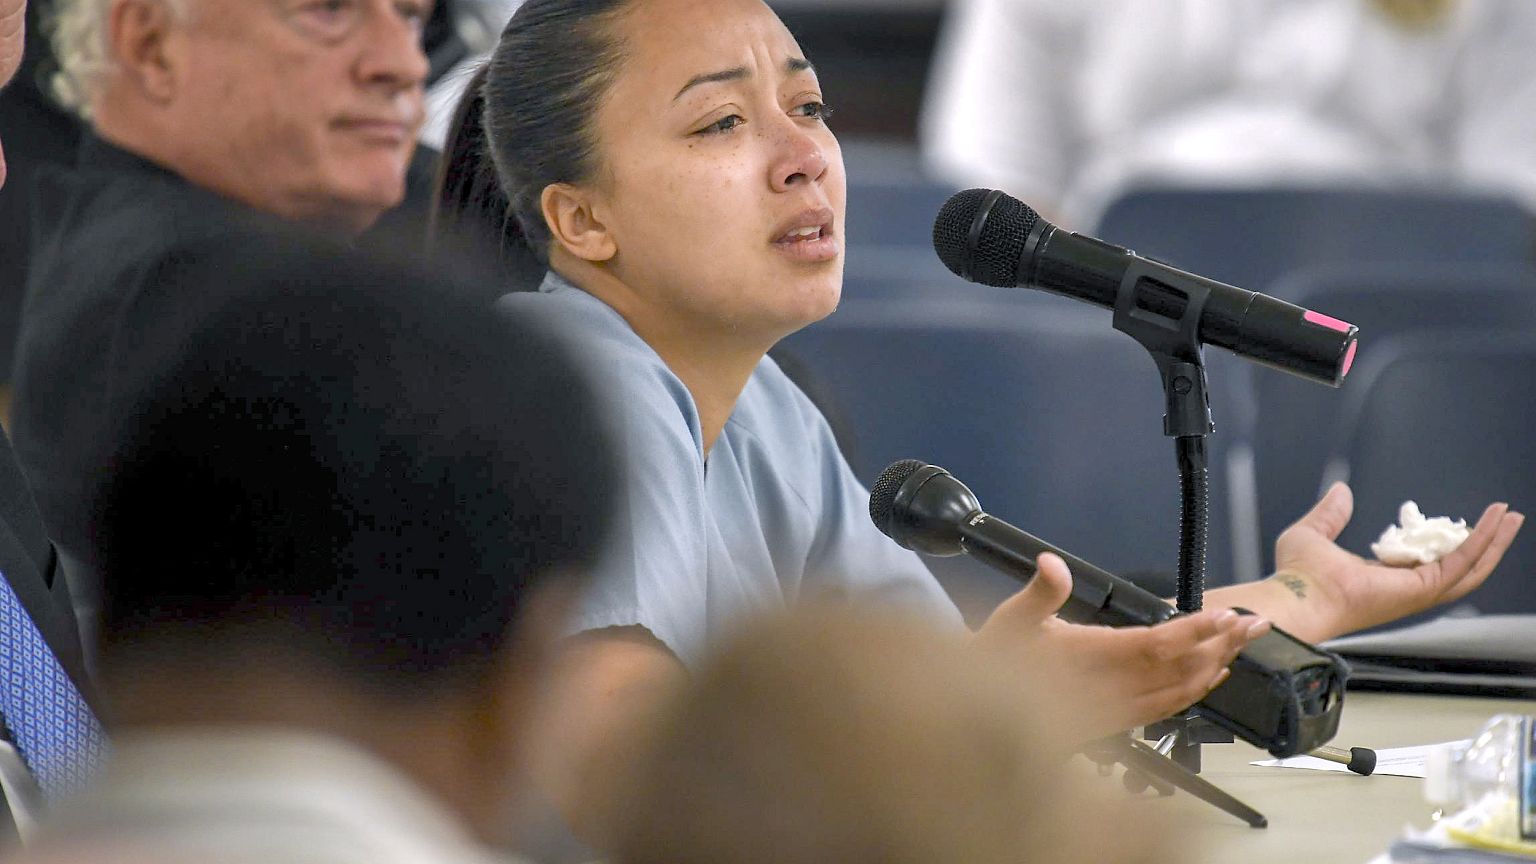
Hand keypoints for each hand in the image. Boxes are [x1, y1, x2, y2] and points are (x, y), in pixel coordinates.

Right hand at [975, 553, 1269, 742]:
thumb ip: (1038, 594)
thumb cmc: (993, 666)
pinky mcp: (1114, 724)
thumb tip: (1053, 564)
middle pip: (1179, 671)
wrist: (978, 721)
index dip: (1194, 631)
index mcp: (1087, 660)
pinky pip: (1166, 710)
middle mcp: (1107, 691)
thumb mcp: (1007, 622)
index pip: (1154, 645)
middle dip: (1221, 645)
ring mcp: (1114, 712)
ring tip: (1242, 644)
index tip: (1224, 615)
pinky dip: (1194, 692)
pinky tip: (1210, 679)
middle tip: (1253, 624)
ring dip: (1215, 667)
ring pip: (1178, 693)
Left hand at [1270, 483, 1524, 639]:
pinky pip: (1462, 562)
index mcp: (1382, 579)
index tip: (1453, 522)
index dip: (1443, 542)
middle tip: (1503, 520)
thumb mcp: (1312, 533)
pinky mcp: (1423, 588)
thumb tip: (1341, 491)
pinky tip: (1495, 520)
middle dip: (1483, 543)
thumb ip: (1329, 514)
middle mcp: (1404, 589)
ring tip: (1510, 518)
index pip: (1423, 562)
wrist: (1297, 594)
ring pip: (1469, 568)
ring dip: (1492, 542)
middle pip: (1457, 568)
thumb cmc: (1297, 575)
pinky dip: (1482, 540)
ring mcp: (1416, 592)